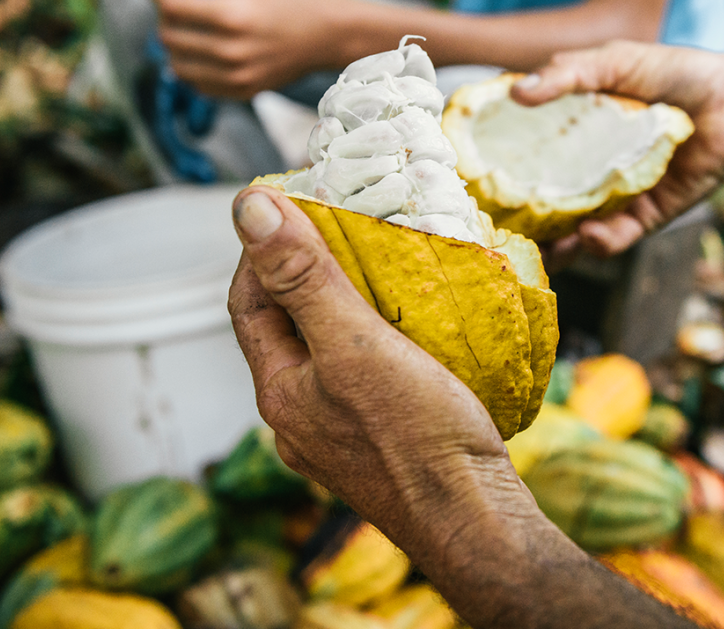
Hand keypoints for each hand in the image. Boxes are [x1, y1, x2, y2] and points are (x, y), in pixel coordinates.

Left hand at [148, 0, 365, 98]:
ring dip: (172, 48)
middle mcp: (232, 51)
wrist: (330, 36)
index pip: (174, 7)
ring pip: (179, 67)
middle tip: (172, 7)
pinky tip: (198, 54)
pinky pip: (200, 86)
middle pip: (171, 38)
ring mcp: (238, 75)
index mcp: (234, 16)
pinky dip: (191, 70)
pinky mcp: (245, 91)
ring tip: (181, 32)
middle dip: (162, 19)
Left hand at [226, 187, 528, 545]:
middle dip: (309, 275)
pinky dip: (380, 346)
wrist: (476, 519)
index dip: (263, 248)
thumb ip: (302, 278)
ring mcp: (339, 439)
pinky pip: (366, 382)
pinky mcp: (382, 449)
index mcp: (280, 391)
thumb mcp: (355, 343)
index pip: (248, 302)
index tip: (298, 205)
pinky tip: (418, 337)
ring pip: (329, 357)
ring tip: (386, 273)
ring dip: (348, 311)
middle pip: (288, 329)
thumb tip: (247, 208)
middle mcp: (300, 419)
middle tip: (349, 229)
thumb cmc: (418, 435)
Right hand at [511, 41, 723, 257]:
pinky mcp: (646, 217)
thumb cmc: (674, 74)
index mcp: (574, 134)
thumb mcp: (614, 62)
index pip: (528, 156)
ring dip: (555, 245)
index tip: (472, 181)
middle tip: (494, 230)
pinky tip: (589, 236)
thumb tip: (515, 93)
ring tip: (539, 250)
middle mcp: (589, 170)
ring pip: (575, 230)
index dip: (500, 170)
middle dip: (520, 222)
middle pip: (545, 202)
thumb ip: (567, 74)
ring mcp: (615, 196)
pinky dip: (601, 241)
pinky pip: (617, 237)